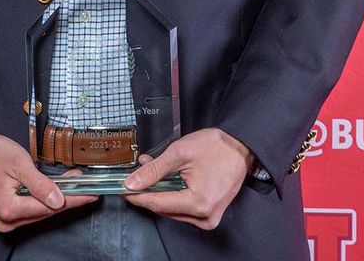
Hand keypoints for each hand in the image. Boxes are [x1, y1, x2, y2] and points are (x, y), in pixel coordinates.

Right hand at [0, 133, 97, 232]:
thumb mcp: (17, 162)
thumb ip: (39, 184)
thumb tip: (59, 201)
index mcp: (9, 209)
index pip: (51, 207)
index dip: (74, 199)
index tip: (92, 194)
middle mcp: (6, 221)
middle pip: (46, 212)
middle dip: (67, 197)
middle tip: (85, 183)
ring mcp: (4, 220)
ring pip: (38, 212)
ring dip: (55, 198)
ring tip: (73, 183)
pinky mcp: (3, 214)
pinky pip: (29, 210)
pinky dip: (42, 199)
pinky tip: (53, 190)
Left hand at [121, 128, 253, 229]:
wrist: (241, 146)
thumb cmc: (217, 147)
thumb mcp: (180, 152)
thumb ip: (154, 169)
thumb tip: (133, 182)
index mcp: (198, 203)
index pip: (158, 204)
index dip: (137, 196)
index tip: (123, 189)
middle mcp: (204, 216)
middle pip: (165, 208)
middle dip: (149, 190)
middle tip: (136, 174)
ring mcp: (209, 217)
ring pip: (173, 208)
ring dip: (160, 190)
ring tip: (152, 169)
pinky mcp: (210, 213)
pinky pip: (184, 208)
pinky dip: (173, 193)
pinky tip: (167, 178)